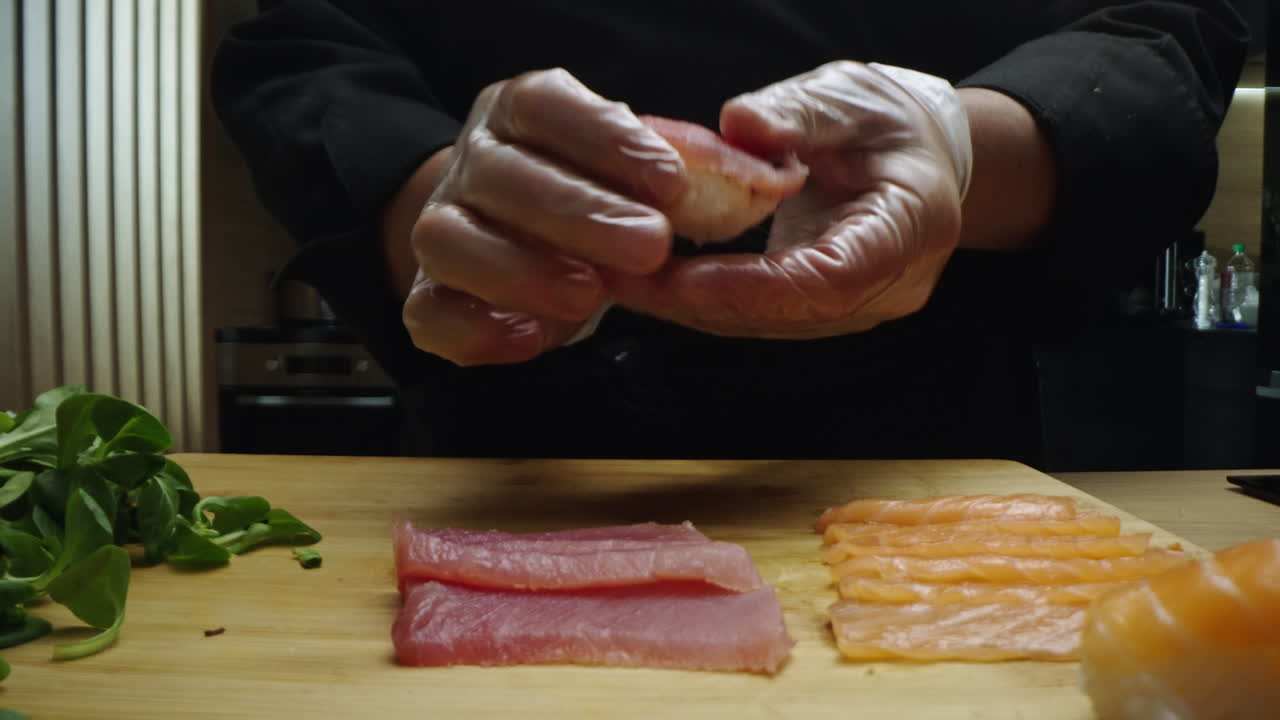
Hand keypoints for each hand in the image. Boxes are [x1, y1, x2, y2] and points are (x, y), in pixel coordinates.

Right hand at [399, 69, 687, 364]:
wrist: (521, 237)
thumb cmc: (600, 195)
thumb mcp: (648, 167)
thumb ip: (700, 169)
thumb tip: (768, 179)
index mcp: (523, 112)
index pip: (547, 105)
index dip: (605, 140)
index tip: (670, 180)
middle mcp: (476, 163)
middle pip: (500, 175)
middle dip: (578, 213)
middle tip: (649, 246)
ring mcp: (443, 228)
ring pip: (448, 241)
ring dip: (522, 270)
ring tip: (589, 297)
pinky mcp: (429, 297)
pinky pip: (429, 315)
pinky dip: (475, 330)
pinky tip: (532, 337)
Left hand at [609, 61, 972, 337]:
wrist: (922, 159)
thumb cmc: (891, 127)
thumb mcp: (850, 100)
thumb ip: (797, 113)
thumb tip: (739, 126)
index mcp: (908, 229)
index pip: (830, 280)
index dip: (754, 288)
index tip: (685, 280)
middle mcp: (885, 286)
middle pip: (787, 314)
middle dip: (701, 303)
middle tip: (627, 281)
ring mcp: (854, 307)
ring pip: (767, 323)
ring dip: (691, 308)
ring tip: (625, 283)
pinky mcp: (820, 310)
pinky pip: (759, 314)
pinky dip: (704, 301)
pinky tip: (655, 282)